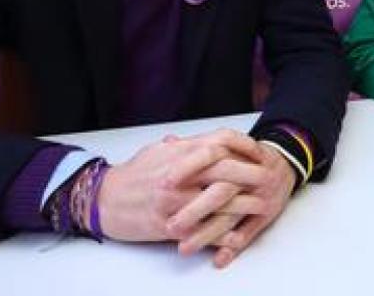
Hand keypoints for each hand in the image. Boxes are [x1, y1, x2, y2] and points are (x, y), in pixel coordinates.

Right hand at [96, 128, 262, 241]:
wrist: (103, 200)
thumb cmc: (131, 175)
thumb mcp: (156, 151)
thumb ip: (180, 146)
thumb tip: (197, 140)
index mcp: (178, 152)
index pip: (219, 142)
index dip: (243, 145)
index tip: (259, 151)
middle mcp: (180, 174)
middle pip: (225, 170)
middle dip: (251, 174)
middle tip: (270, 178)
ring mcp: (176, 200)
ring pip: (219, 201)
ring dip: (244, 204)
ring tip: (263, 205)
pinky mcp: (170, 225)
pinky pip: (203, 230)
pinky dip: (222, 233)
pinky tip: (238, 234)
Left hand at [165, 141, 294, 266]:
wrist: (283, 162)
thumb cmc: (246, 156)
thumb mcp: (225, 145)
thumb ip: (195, 145)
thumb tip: (168, 142)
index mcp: (234, 155)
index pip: (209, 157)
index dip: (186, 168)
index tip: (164, 183)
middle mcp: (247, 175)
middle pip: (220, 192)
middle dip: (193, 210)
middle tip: (169, 225)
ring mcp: (258, 196)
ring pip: (231, 217)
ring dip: (207, 234)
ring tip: (184, 248)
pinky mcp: (266, 214)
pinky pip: (250, 232)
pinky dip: (233, 247)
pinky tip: (217, 258)